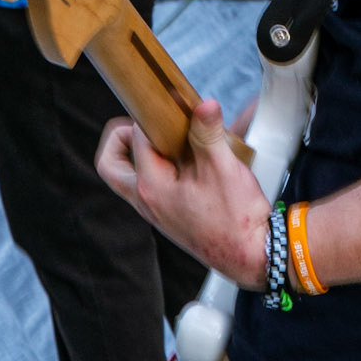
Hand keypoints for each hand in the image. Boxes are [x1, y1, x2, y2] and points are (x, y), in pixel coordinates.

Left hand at [96, 98, 270, 289]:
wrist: (249, 256)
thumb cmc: (235, 218)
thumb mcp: (223, 167)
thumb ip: (208, 133)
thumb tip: (205, 104)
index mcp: (152, 187)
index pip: (137, 139)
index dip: (153, 117)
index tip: (173, 107)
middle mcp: (145, 201)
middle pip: (110, 164)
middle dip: (119, 138)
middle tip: (145, 124)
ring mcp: (154, 211)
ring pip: (126, 178)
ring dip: (137, 154)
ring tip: (167, 138)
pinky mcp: (166, 216)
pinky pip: (147, 188)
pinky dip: (155, 169)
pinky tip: (184, 161)